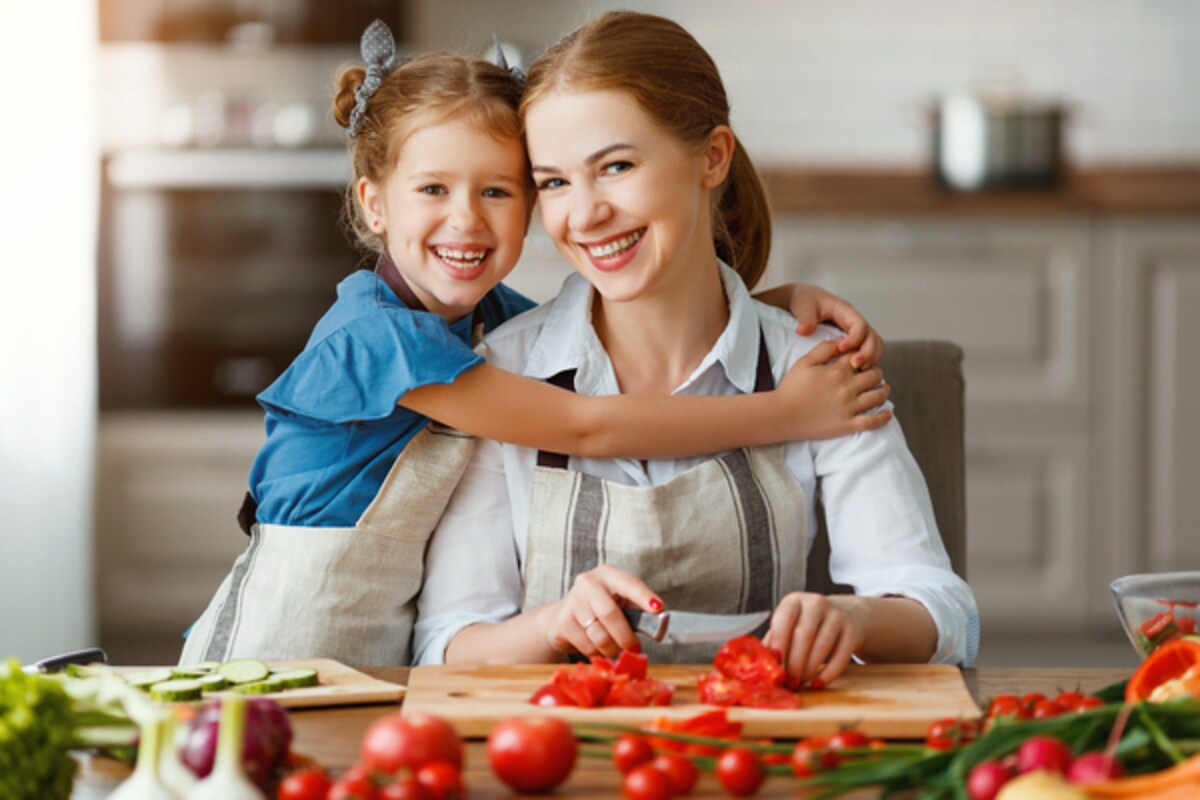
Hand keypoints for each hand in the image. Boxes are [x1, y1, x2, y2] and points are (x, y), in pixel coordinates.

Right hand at [544, 564, 661, 658]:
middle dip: (626, 637)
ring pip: (600, 635)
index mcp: (609, 574)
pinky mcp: (563, 622)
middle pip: (611, 614)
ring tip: (614, 647)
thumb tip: (658, 626)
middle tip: (634, 648)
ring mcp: (573, 601)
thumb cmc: (600, 609)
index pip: (630, 584)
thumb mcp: (620, 604)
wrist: (562, 617)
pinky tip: (596, 646)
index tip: (658, 608)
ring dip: (612, 648)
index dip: (644, 596)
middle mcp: (589, 582)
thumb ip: (638, 613)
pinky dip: (597, 653)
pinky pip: (588, 646)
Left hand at [763, 592, 866, 687]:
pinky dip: (829, 673)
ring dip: (809, 670)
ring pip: (822, 646)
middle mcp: (816, 603)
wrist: (845, 614)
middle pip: (803, 635)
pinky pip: (841, 656)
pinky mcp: (852, 630)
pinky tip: (818, 683)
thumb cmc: (807, 624)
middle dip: (794, 663)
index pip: (783, 619)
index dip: (779, 641)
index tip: (776, 662)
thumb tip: (756, 664)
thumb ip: (774, 641)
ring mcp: (836, 615)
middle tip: (789, 682)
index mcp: (794, 601)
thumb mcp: (789, 625)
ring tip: (800, 684)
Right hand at [777, 340, 892, 439]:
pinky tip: (887, 413)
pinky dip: (883, 417)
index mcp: (837, 371)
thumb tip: (842, 341)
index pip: (860, 358)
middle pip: (874, 375)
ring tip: (883, 389)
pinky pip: (872, 421)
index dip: (864, 356)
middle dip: (876, 372)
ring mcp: (848, 407)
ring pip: (878, 396)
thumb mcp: (804, 362)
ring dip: (884, 391)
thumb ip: (824, 349)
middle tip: (874, 374)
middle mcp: (847, 388)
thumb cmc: (790, 388)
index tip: (862, 359)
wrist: (781, 415)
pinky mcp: (847, 425)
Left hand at [787, 283, 883, 369]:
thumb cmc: (805, 301)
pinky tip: (855, 372)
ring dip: (870, 358)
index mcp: (844, 310)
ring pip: (873, 345)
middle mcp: (854, 321)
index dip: (855, 338)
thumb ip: (805, 318)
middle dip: (868, 352)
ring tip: (858, 370)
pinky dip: (866, 361)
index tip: (841, 348)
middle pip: (872, 336)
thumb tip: (803, 331)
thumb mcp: (803, 306)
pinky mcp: (852, 340)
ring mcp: (855, 331)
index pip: (860, 324)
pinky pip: (866, 351)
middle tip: (855, 365)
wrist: (803, 300)